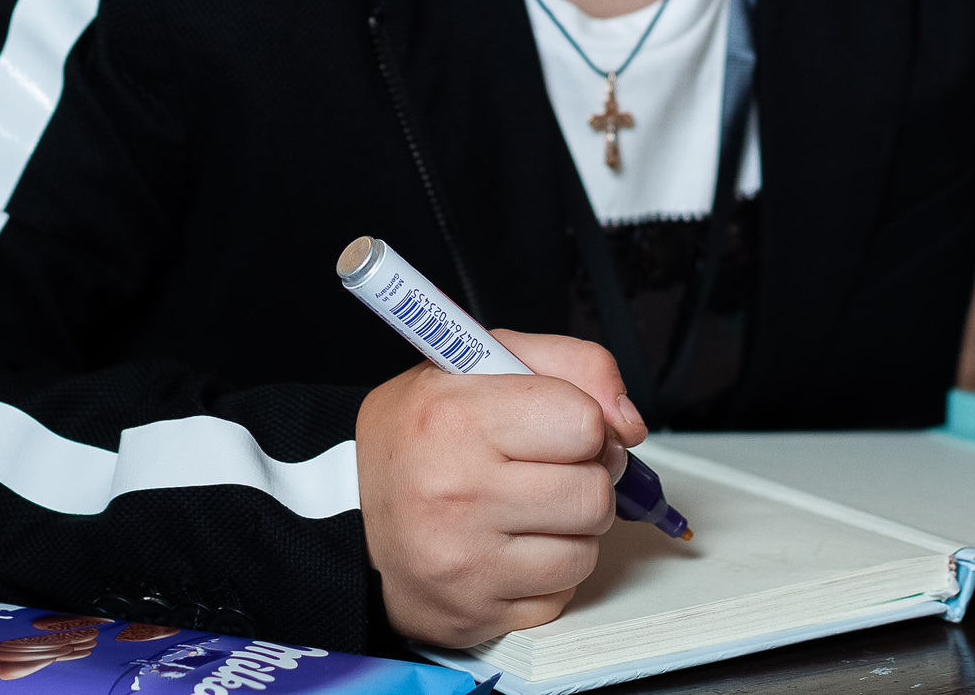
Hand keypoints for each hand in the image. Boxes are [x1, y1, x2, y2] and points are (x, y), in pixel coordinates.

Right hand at [355, 331, 643, 646]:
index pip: (585, 425)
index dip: (584, 422)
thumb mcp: (486, 361)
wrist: (346, 509)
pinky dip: (548, 572)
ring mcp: (463, 562)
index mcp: (456, 418)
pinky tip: (510, 547)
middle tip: (547, 470)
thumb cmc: (421, 434)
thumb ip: (575, 364)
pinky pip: (560, 595)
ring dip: (571, 529)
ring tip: (526, 508)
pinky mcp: (472, 614)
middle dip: (585, 478)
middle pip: (594, 494)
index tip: (558, 426)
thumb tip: (629, 421)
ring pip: (586, 551)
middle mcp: (455, 493)